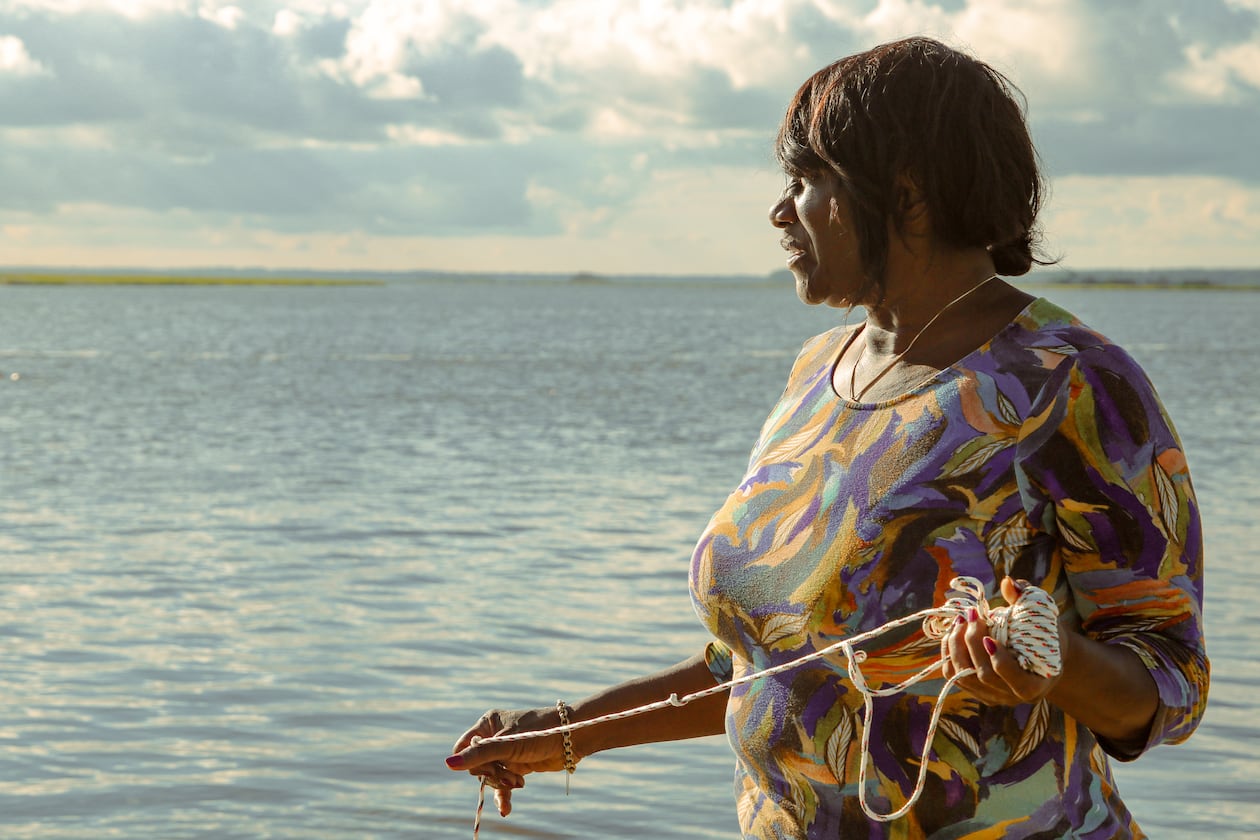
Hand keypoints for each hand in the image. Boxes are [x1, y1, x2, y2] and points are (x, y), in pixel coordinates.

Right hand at [446, 706, 569, 816]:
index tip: (486, 765)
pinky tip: (506, 810)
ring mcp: (505, 753)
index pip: (463, 747)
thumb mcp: (508, 744)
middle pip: (477, 765)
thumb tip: (448, 764)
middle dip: (492, 774)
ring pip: (490, 776)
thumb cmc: (540, 732)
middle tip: (508, 775)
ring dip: (502, 783)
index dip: (470, 760)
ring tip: (518, 783)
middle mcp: (494, 737)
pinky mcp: (516, 767)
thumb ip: (479, 755)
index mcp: (488, 724)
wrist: (572, 738)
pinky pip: (502, 786)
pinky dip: (503, 797)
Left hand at [941, 577, 1067, 705]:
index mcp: (1035, 684)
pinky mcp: (976, 691)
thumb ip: (1025, 598)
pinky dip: (948, 653)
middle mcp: (1012, 696)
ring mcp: (993, 697)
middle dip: (971, 643)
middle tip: (970, 615)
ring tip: (960, 621)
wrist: (1041, 653)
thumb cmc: (1043, 631)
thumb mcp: (1041, 614)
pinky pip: (954, 676)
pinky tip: (954, 632)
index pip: (1014, 679)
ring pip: (963, 677)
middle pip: (984, 675)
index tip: (988, 635)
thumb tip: (1008, 582)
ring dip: (955, 646)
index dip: (999, 659)